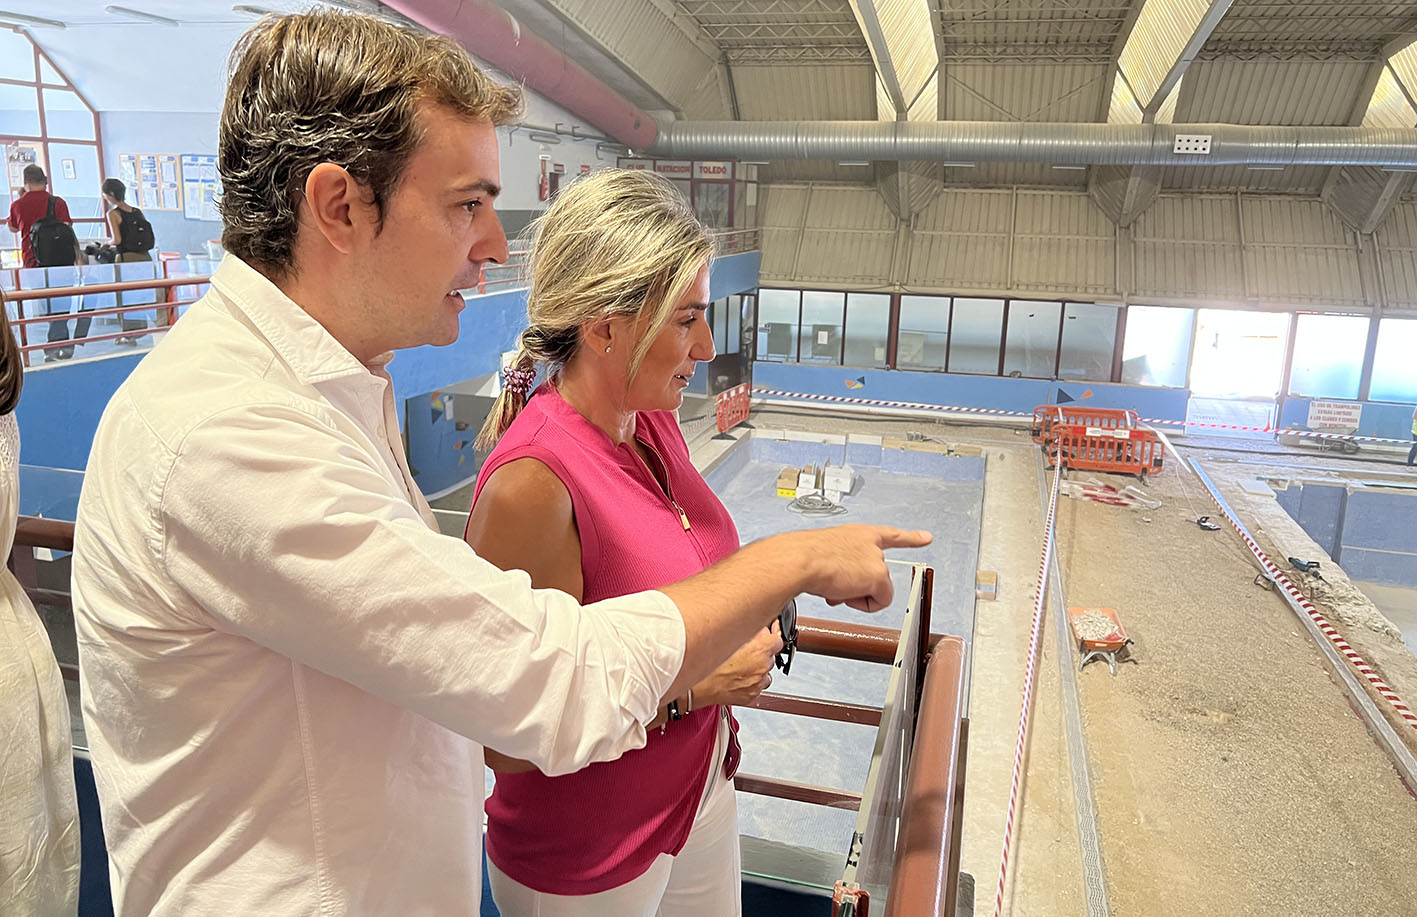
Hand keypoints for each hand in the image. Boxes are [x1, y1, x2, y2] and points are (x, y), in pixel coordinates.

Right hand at [694, 622, 783, 707]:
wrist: (699, 686)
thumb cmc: (709, 663)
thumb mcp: (729, 638)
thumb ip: (749, 633)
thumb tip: (757, 630)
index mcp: (760, 651)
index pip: (777, 641)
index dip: (771, 638)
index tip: (767, 638)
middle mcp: (762, 668)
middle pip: (770, 657)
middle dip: (760, 654)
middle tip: (744, 654)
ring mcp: (758, 684)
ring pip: (764, 674)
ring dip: (757, 670)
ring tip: (738, 668)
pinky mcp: (752, 696)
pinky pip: (756, 687)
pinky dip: (750, 682)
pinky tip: (736, 678)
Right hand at [784, 524, 931, 612]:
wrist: (800, 560)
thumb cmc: (803, 556)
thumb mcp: (824, 555)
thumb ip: (839, 566)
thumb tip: (836, 587)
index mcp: (858, 534)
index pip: (890, 535)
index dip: (911, 537)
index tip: (927, 537)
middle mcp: (870, 544)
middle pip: (876, 575)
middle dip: (858, 587)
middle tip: (836, 587)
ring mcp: (876, 559)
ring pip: (875, 590)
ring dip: (855, 595)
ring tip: (835, 588)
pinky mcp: (878, 576)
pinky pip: (880, 601)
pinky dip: (864, 604)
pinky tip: (845, 595)